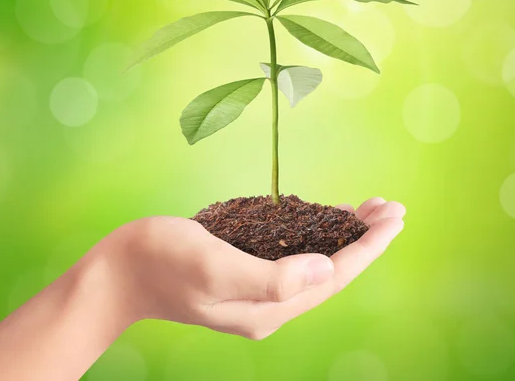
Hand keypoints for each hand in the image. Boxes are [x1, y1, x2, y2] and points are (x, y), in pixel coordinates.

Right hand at [108, 197, 404, 338]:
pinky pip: (293, 256)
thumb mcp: (216, 267)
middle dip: (364, 239)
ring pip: (315, 263)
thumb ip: (273, 277)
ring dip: (344, 236)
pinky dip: (315, 235)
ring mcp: (257, 291)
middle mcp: (270, 305)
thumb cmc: (162, 262)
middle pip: (332, 270)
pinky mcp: (245, 273)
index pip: (334, 276)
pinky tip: (322, 219)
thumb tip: (328, 269)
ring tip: (367, 209)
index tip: (394, 216)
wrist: (120, 272)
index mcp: (269, 307)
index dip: (368, 246)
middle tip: (390, 207)